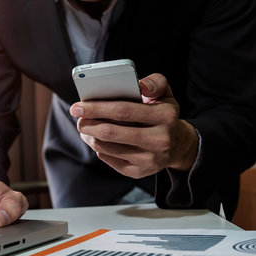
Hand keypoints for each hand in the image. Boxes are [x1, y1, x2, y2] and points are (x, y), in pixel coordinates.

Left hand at [70, 73, 198, 178]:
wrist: (178, 146)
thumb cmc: (164, 115)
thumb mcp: (166, 95)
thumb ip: (155, 83)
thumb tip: (140, 85)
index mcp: (165, 116)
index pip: (123, 111)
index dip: (97, 108)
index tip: (78, 106)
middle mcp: (159, 140)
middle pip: (111, 132)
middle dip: (88, 123)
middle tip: (77, 116)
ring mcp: (148, 159)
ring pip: (106, 147)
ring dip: (89, 135)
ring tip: (84, 126)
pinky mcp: (138, 172)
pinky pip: (108, 159)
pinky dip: (98, 147)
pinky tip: (96, 138)